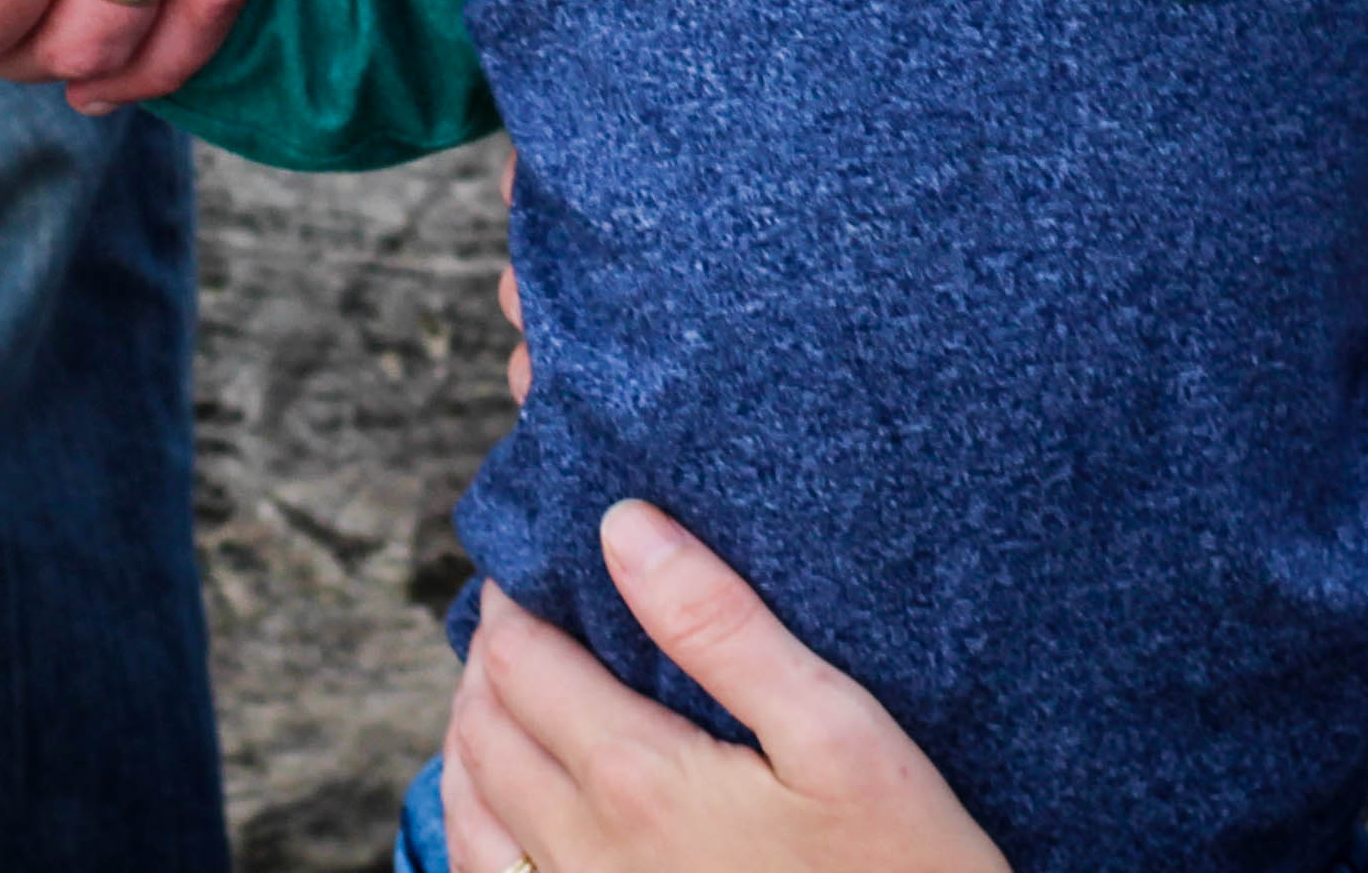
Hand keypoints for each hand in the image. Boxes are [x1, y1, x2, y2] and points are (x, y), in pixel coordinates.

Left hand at [437, 504, 1008, 872]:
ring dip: (468, 735)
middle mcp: (583, 851)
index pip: (519, 661)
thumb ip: (724, 626)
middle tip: (518, 612)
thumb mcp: (838, 732)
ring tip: (497, 689)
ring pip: (468, 811)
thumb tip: (625, 528)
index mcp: (636, 778)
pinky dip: (472, 824)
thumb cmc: (899, 866)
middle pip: (481, 728)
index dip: (513, 598)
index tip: (532, 563)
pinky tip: (498, 802)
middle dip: (487, 657)